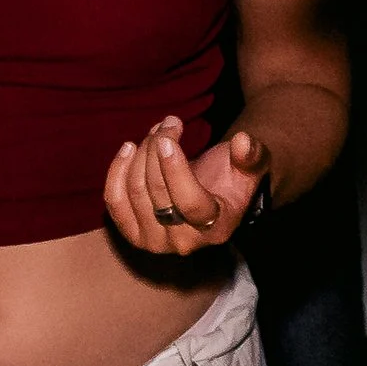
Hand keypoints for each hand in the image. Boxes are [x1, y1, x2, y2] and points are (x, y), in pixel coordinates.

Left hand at [106, 119, 271, 254]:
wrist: (214, 198)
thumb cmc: (233, 178)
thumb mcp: (251, 166)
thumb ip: (251, 155)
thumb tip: (243, 142)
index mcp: (217, 227)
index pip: (189, 202)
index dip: (174, 169)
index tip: (167, 139)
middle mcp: (184, 242)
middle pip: (158, 192)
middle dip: (157, 150)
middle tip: (168, 123)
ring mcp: (155, 242)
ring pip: (136, 192)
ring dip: (141, 154)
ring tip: (156, 132)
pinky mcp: (133, 235)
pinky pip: (115, 203)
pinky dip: (116, 172)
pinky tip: (128, 149)